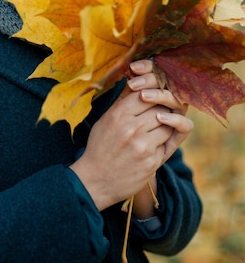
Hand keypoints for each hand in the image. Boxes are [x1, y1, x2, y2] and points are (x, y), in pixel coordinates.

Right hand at [69, 58, 193, 212]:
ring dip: (165, 125)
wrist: (95, 181)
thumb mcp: (105, 120)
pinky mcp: (152, 162)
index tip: (152, 98)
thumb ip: (122, 101)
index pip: (145, 93)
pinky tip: (154, 145)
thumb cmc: (100, 146)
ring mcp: (143, 146)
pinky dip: (164, 142)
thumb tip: (138, 81)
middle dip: (161, 109)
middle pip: (160, 108)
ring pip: (168, 124)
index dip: (152, 94)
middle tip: (157, 113)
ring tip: (155, 128)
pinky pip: (168, 143)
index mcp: (118, 115)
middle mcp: (131, 128)